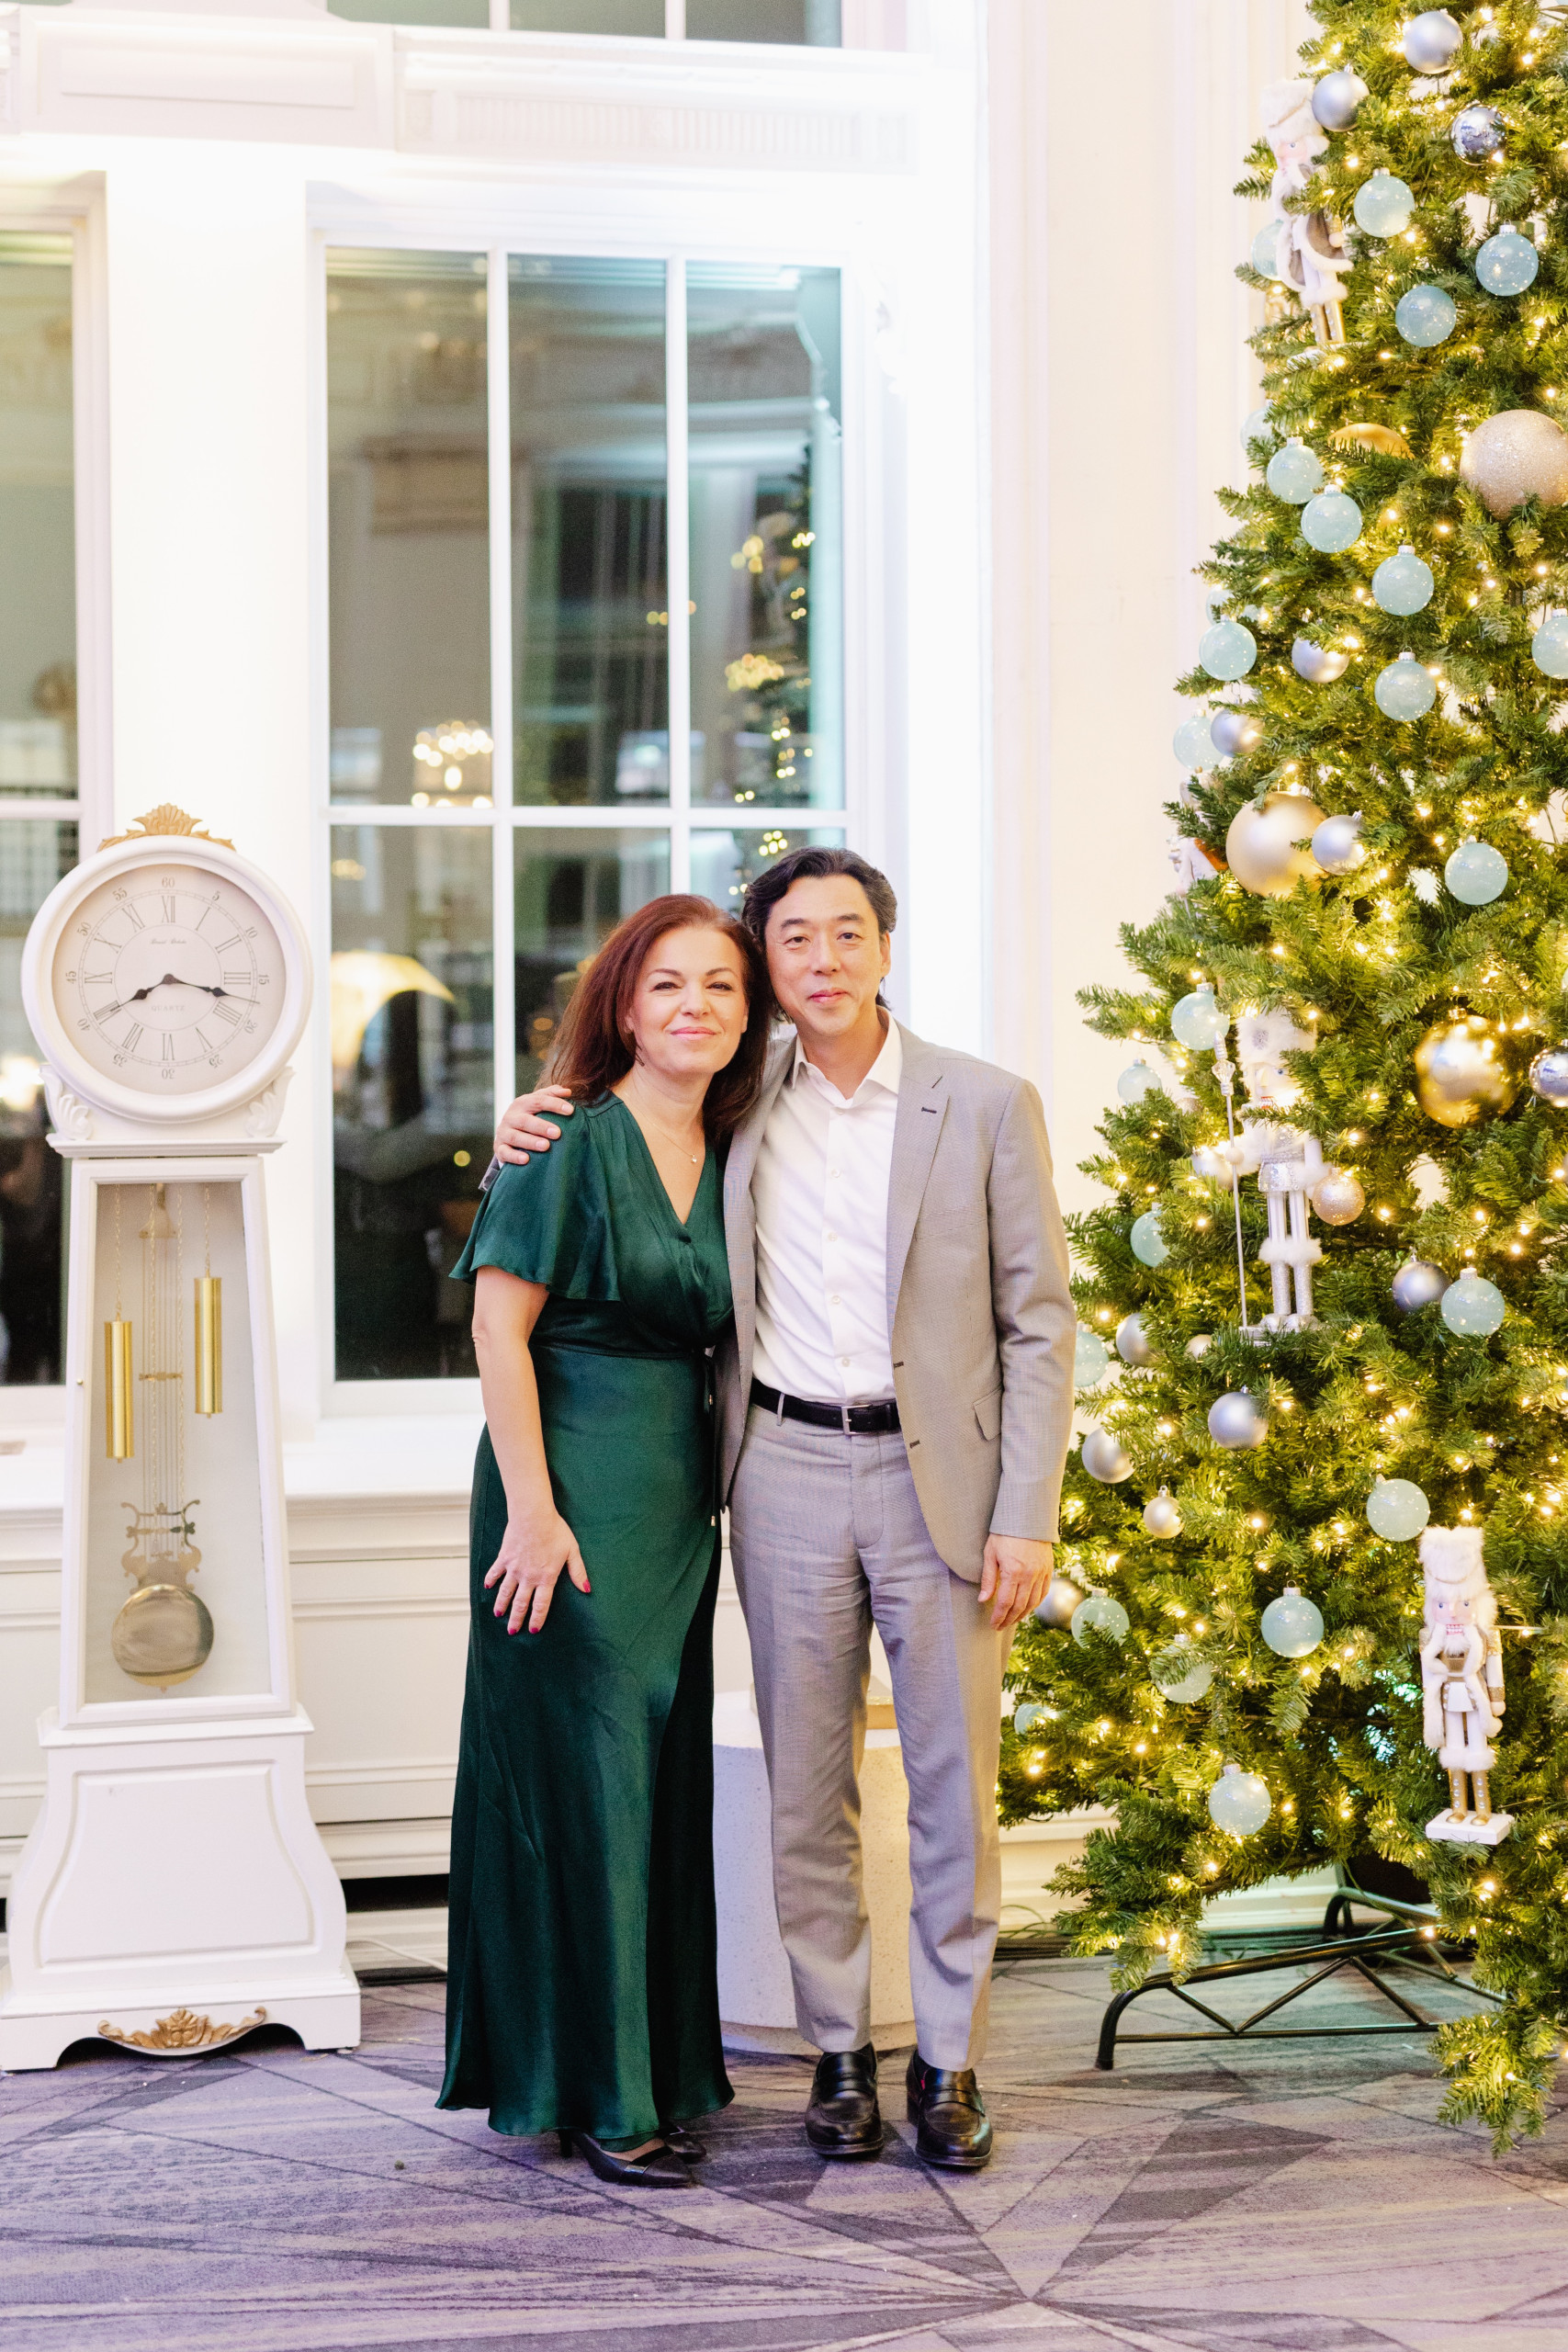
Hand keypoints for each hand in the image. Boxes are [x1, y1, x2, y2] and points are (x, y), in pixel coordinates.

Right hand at [484, 1509, 589, 1633]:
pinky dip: (490, 1581)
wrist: (533, 1516)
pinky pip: (495, 1572)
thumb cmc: (555, 1531)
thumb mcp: (572, 1551)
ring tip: (498, 1615)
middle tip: (512, 1631)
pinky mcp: (504, 1558)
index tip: (533, 1630)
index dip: (537, 1618)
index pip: (541, 1605)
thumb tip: (586, 1589)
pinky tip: (487, 1588)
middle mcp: (528, 1577)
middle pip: (521, 1604)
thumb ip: (578, 1572)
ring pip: (505, 1592)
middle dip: (516, 1619)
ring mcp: (514, 1568)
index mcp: (546, 1578)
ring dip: (502, 1605)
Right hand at [496, 1085, 574, 1166]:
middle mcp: (510, 1117)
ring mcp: (503, 1133)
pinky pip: (504, 1152)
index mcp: (521, 1103)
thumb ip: (551, 1095)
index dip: (554, 1104)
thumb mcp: (537, 1104)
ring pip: (515, 1137)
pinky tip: (526, 1159)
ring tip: (546, 1146)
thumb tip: (567, 1091)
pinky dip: (514, 1156)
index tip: (570, 1111)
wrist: (506, 1135)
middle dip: (542, 1126)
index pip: (538, 1101)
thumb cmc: (529, 1117)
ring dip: (530, 1141)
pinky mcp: (499, 1148)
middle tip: (557, 1133)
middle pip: (525, 1120)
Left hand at [980, 1535, 1053, 1631]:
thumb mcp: (990, 1553)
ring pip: (1033, 1603)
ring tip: (1012, 1620)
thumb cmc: (1004, 1533)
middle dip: (1009, 1619)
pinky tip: (1027, 1608)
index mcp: (1013, 1572)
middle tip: (1000, 1626)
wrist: (1027, 1516)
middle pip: (1019, 1607)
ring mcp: (1041, 1573)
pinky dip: (1036, 1604)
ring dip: (1022, 1615)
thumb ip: (988, 1578)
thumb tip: (983, 1600)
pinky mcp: (1048, 1570)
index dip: (998, 1616)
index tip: (993, 1624)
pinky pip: (1044, 1593)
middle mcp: (1029, 1575)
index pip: (1005, 1602)